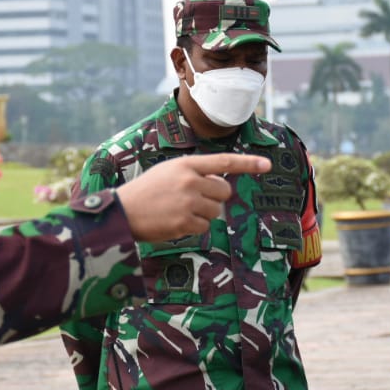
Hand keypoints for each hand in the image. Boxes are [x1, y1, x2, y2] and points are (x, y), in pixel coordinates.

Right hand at [116, 153, 270, 240]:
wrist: (122, 211)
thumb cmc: (146, 191)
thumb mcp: (169, 171)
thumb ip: (194, 173)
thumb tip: (220, 184)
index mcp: (186, 164)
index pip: (224, 161)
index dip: (248, 163)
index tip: (267, 164)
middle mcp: (190, 181)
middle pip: (224, 191)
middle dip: (215, 198)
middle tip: (194, 200)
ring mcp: (188, 202)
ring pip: (216, 211)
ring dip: (203, 214)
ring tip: (179, 211)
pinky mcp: (184, 222)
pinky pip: (205, 227)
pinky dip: (194, 227)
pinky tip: (176, 222)